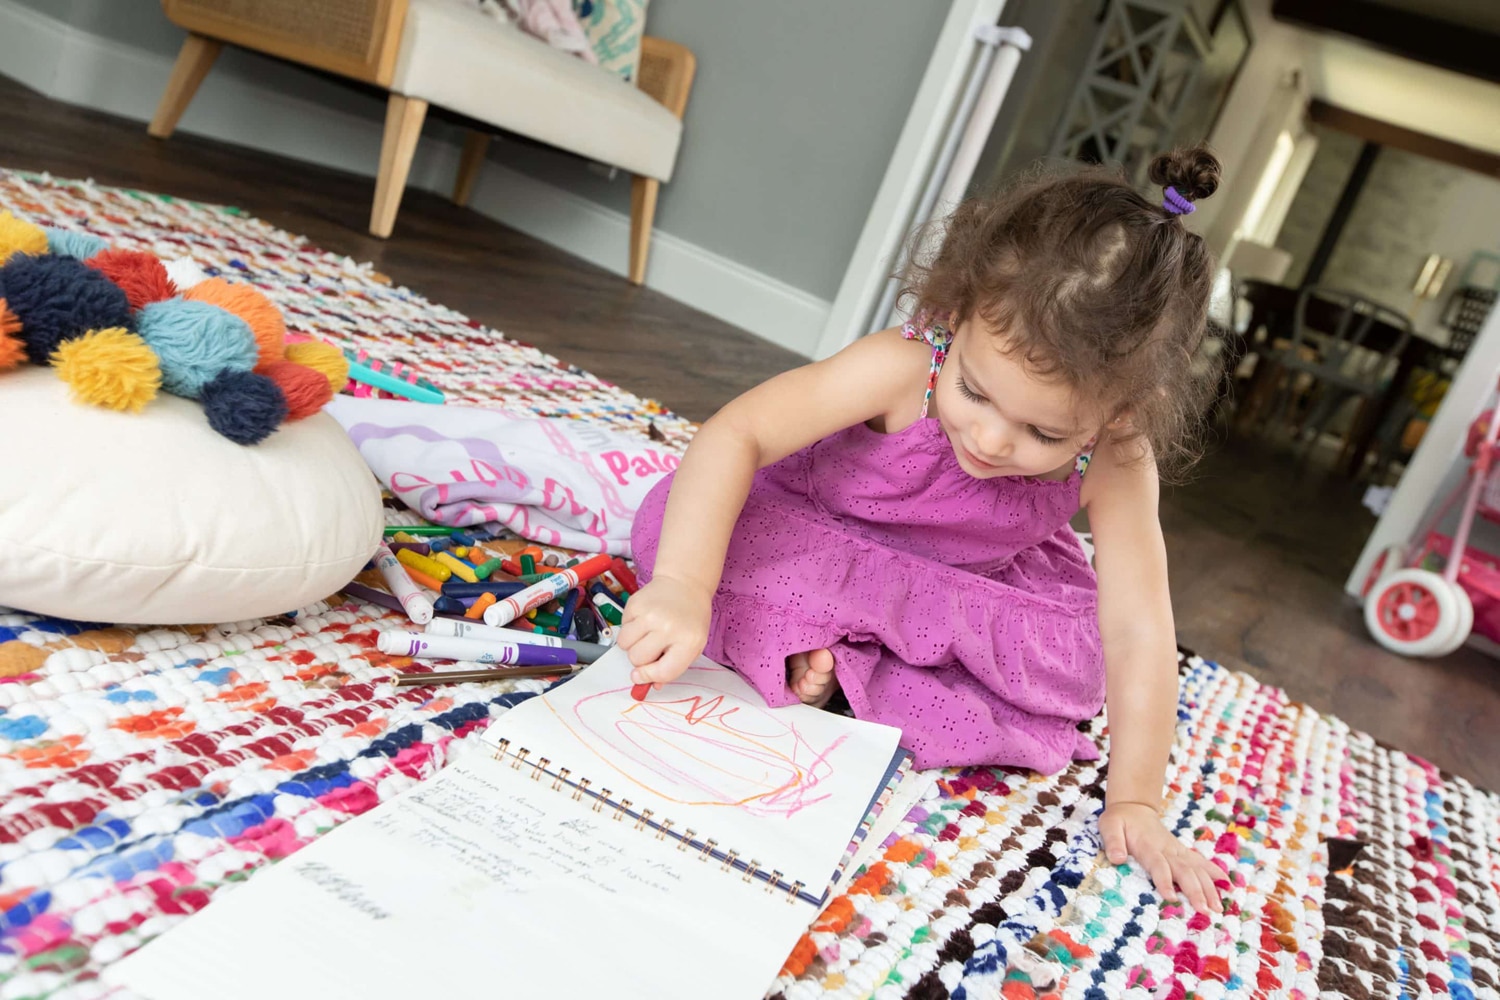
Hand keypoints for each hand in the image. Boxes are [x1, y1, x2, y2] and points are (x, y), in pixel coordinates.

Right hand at [617, 574, 712, 688]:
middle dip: (640, 659)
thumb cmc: (690, 618)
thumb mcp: (693, 645)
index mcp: (688, 641)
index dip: (649, 677)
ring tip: (646, 633)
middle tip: (651, 647)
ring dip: (632, 644)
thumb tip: (647, 684)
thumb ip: (673, 666)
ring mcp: (650, 614)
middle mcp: (668, 627)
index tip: (642, 676)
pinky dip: (629, 628)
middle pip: (638, 659)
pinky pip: (621, 628)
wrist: (685, 584)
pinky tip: (644, 620)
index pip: (663, 671)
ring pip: (624, 645)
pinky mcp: (635, 603)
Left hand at [1099, 802, 1223, 913]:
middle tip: (1205, 911)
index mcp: (1148, 846)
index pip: (1158, 865)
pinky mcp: (1182, 851)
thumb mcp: (1109, 826)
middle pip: (1183, 870)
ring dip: (1208, 888)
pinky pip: (1200, 862)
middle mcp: (1167, 849)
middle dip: (1195, 891)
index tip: (1172, 898)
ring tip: (1218, 908)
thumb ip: (1113, 842)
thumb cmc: (1119, 821)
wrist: (1134, 807)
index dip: (1165, 881)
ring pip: (1196, 869)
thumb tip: (1118, 858)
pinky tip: (1227, 885)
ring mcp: (1177, 850)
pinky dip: (1214, 872)